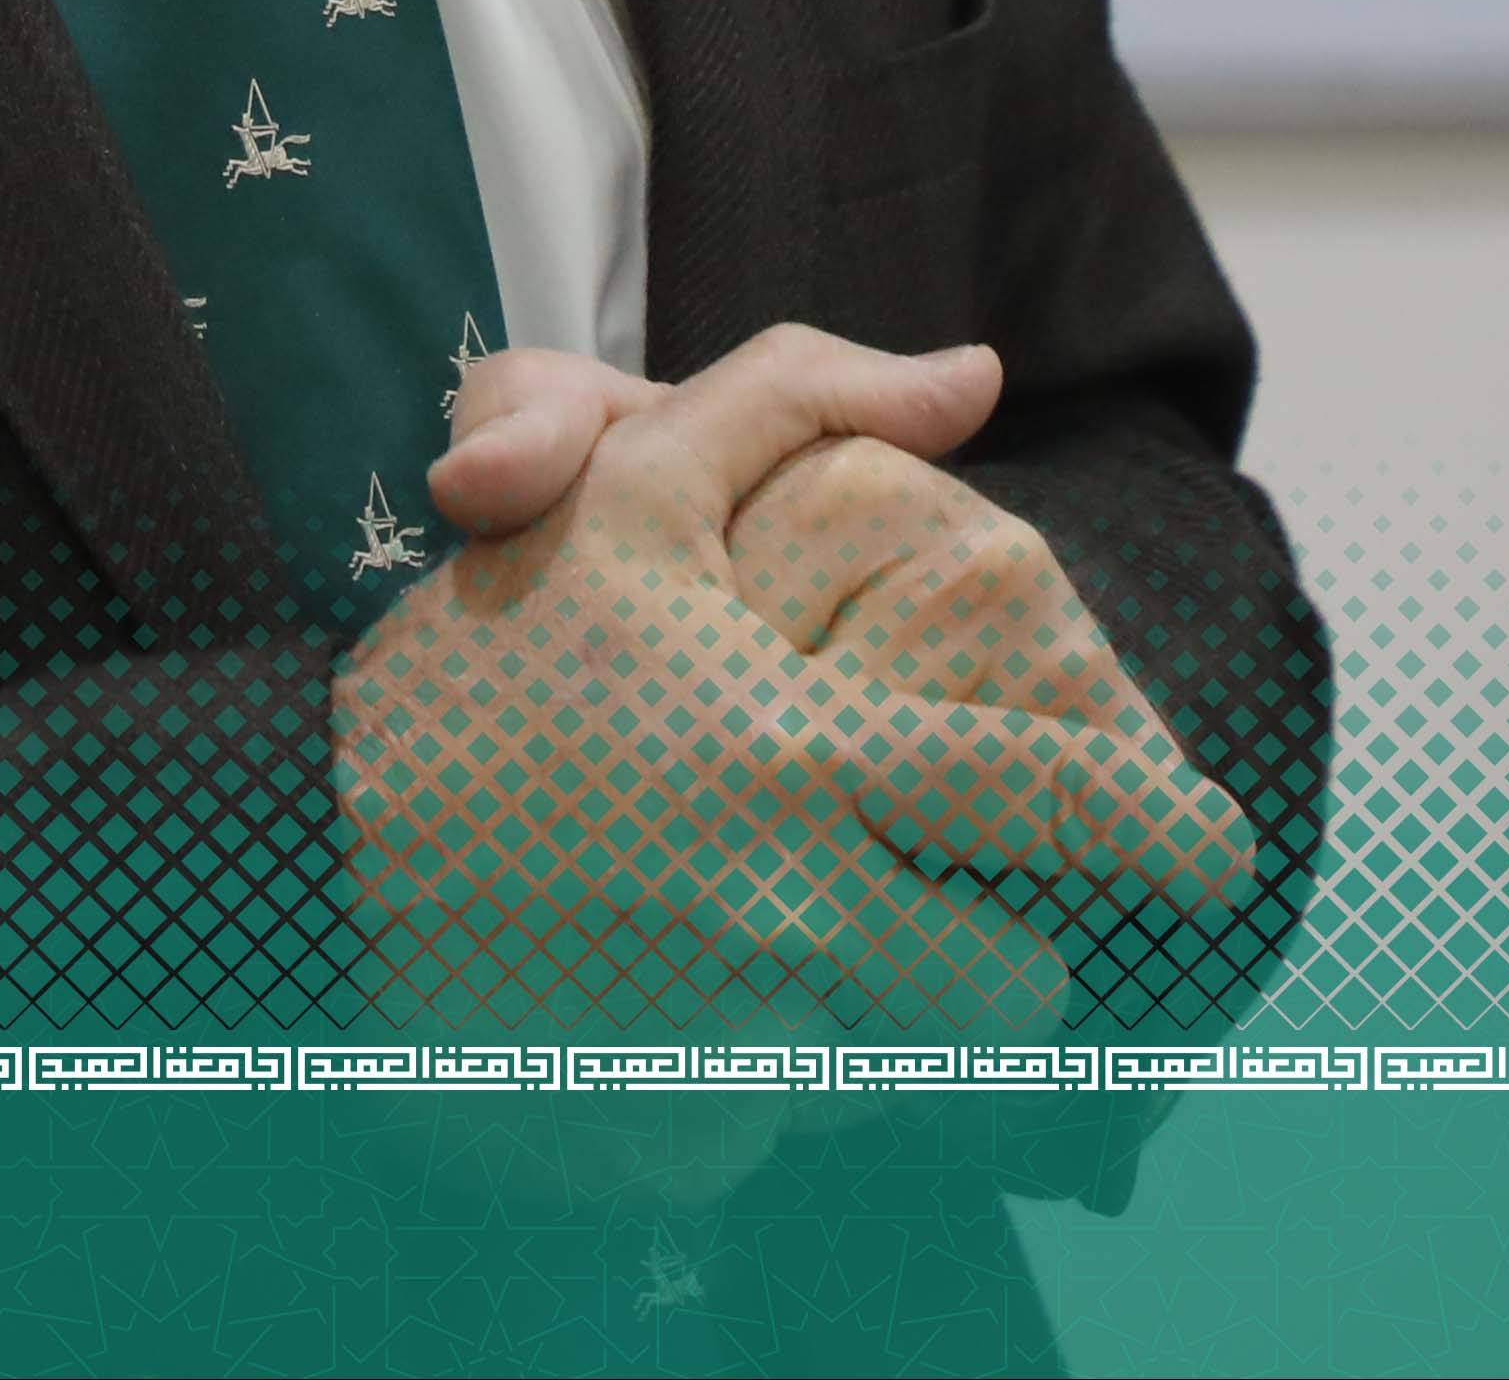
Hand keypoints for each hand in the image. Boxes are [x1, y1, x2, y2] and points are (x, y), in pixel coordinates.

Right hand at [332, 325, 1111, 1215]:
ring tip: (733, 950)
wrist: (291, 844)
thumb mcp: (621, 493)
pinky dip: (726, 1089)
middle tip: (905, 915)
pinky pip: (763, 1135)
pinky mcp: (664, 1136)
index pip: (1049, 804)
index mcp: (801, 751)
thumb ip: (798, 403)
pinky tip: (644, 1015)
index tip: (1216, 857)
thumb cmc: (475, 662)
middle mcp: (783, 904)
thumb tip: (973, 372)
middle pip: (1004, 988)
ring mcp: (722, 1035)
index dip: (1164, 833)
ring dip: (846, 1021)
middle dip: (987, 957)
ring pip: (888, 1068)